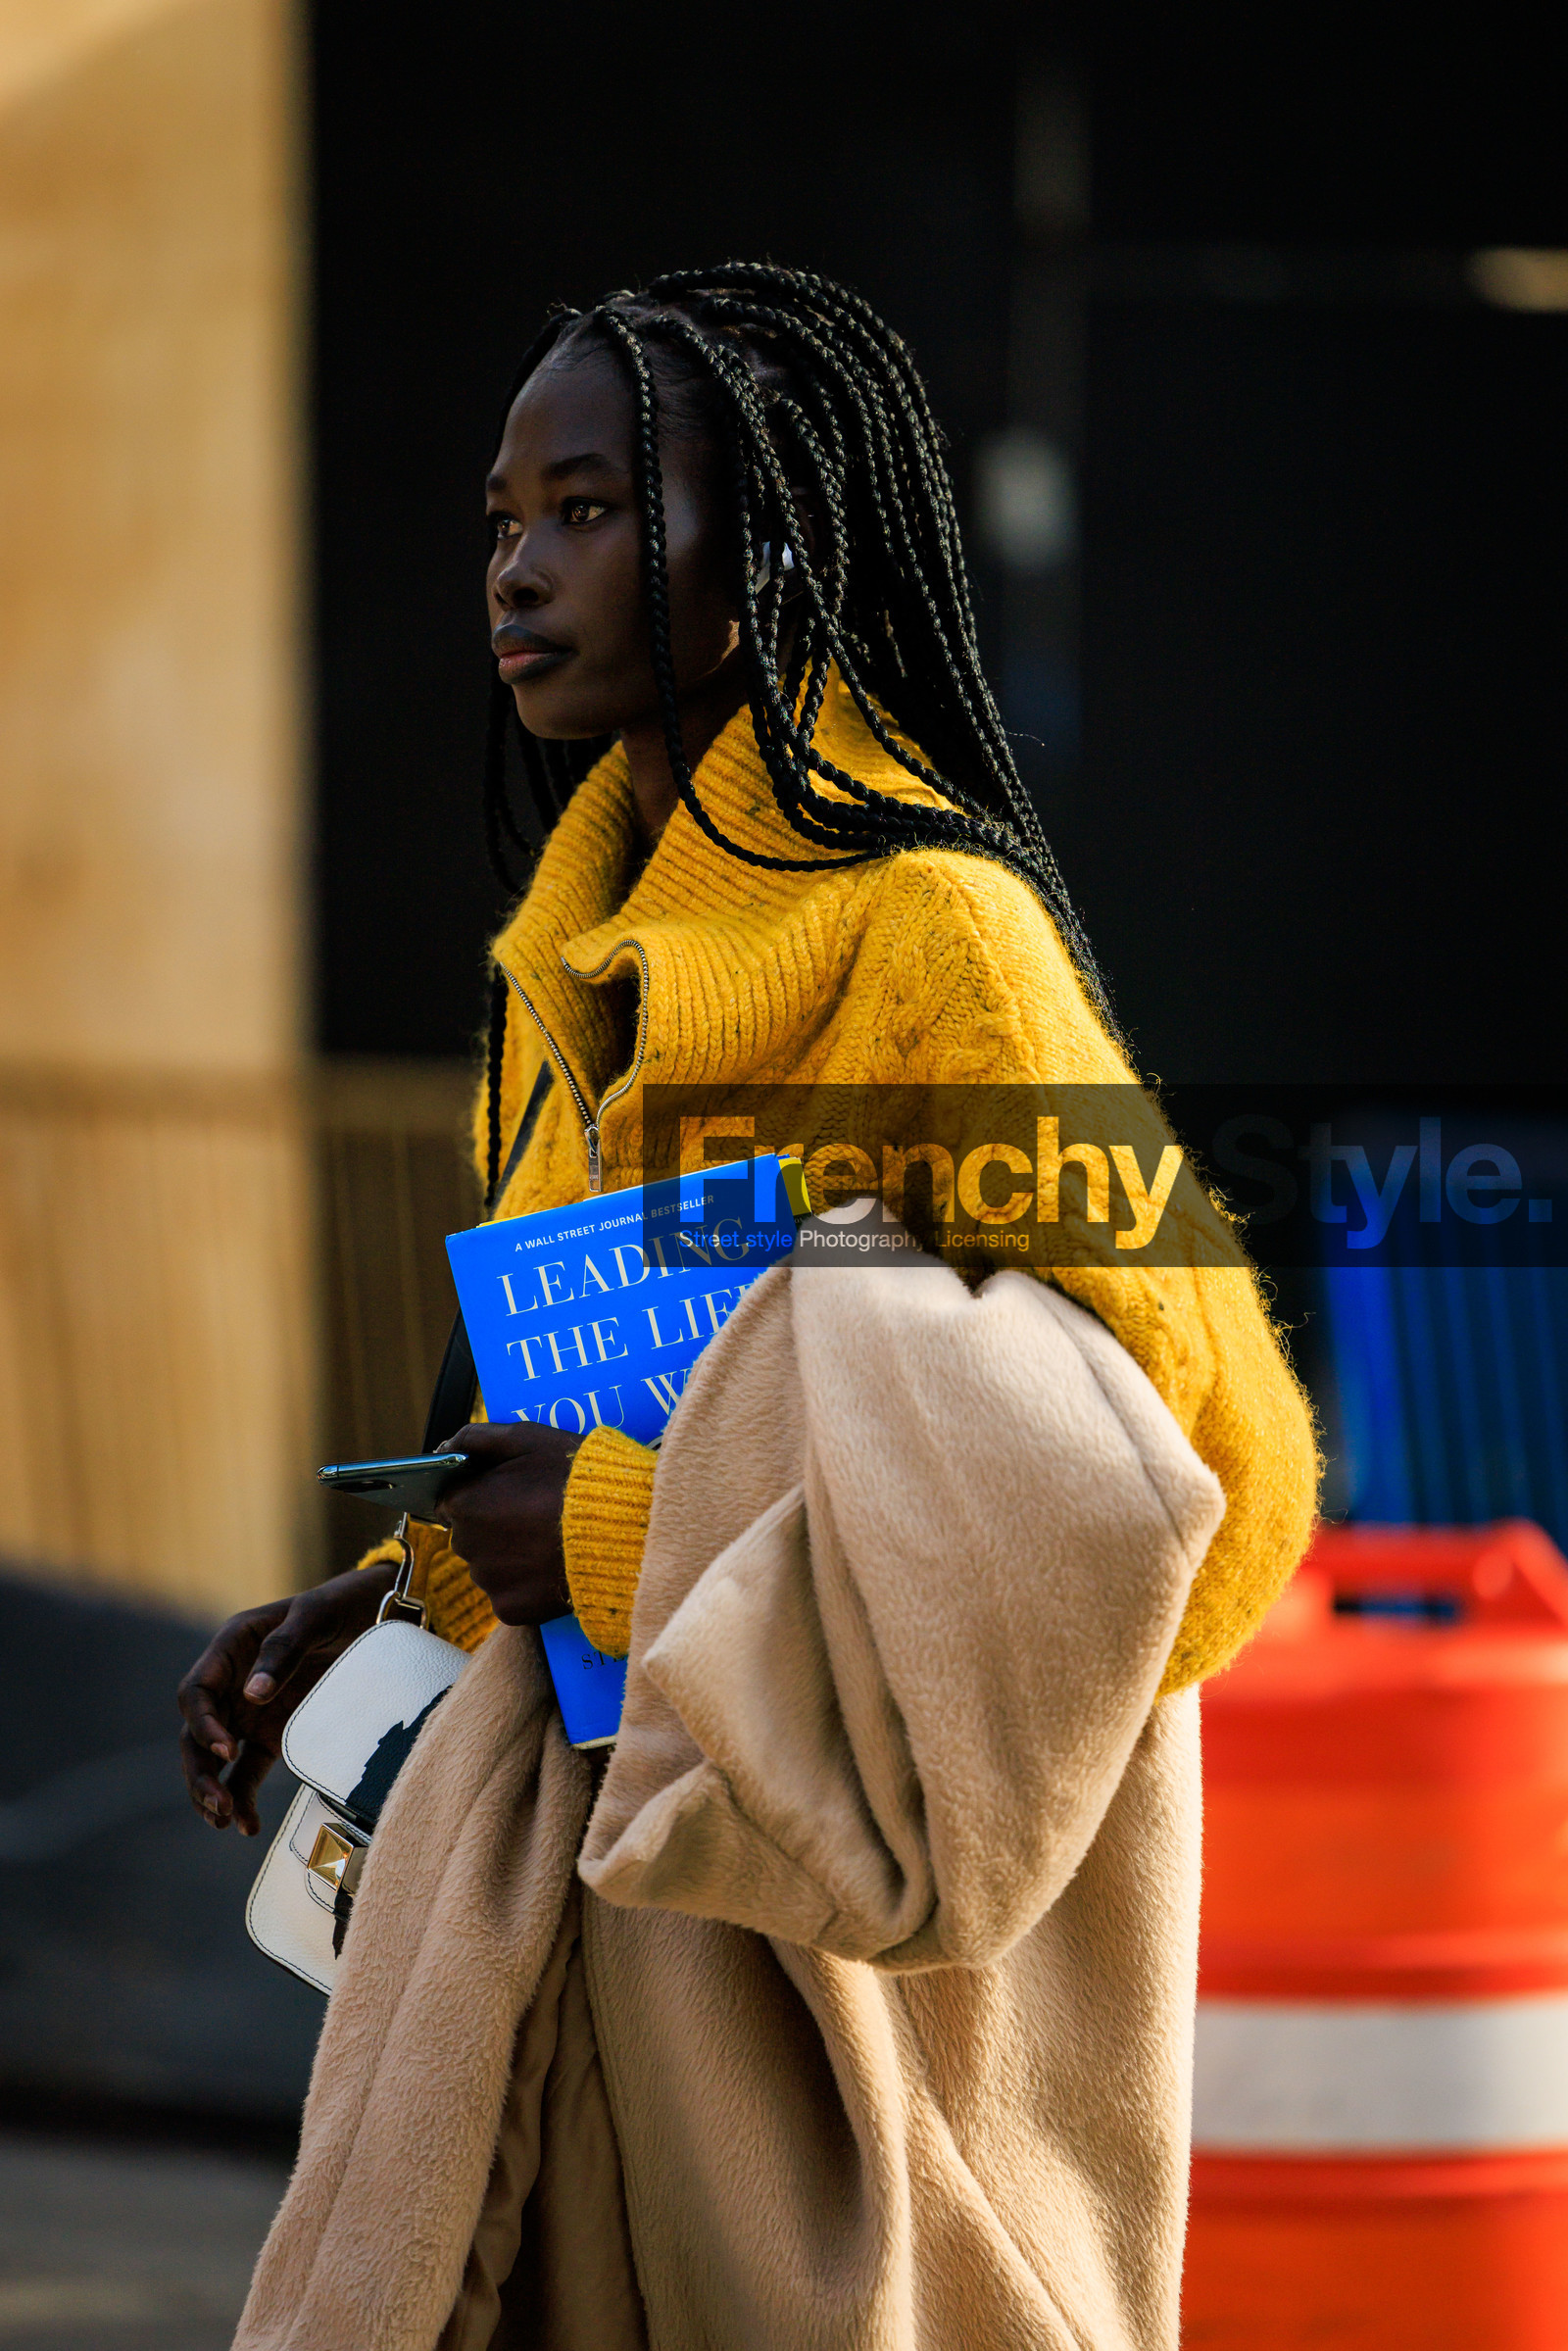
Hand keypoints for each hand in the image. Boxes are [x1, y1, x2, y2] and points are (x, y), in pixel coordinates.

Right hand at [176, 1560, 394, 1833]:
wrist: (380, 1612)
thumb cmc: (342, 1604)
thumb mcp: (315, 1615)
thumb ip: (284, 1649)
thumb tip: (253, 1695)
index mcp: (233, 1647)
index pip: (196, 1692)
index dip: (202, 1724)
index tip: (226, 1749)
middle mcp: (233, 1682)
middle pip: (195, 1732)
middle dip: (200, 1771)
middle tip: (217, 1805)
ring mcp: (250, 1711)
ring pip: (214, 1758)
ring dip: (212, 1791)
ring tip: (224, 1822)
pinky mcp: (273, 1733)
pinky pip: (247, 1771)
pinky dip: (242, 1798)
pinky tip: (248, 1826)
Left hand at [436, 1421, 579, 1625]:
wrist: (622, 1528)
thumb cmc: (575, 1477)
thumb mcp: (528, 1438)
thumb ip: (477, 1437)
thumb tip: (445, 1447)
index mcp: (465, 1503)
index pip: (450, 1502)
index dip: (480, 1495)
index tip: (508, 1494)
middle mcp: (466, 1545)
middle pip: (468, 1536)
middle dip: (493, 1526)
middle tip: (535, 1516)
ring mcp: (488, 1581)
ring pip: (488, 1567)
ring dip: (508, 1556)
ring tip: (548, 1542)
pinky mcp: (510, 1610)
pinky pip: (509, 1595)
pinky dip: (526, 1585)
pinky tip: (551, 1568)